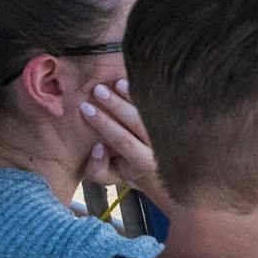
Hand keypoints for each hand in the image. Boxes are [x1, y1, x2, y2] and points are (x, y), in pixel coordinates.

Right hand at [80, 78, 162, 207]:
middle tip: (97, 91)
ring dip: (129, 95)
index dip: (103, 124)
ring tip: (112, 84)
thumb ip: (97, 169)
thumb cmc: (119, 165)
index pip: (124, 141)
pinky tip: (124, 82)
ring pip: (150, 110)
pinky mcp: (173, 118)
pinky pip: (159, 102)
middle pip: (138, 122)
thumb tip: (99, 147)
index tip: (85, 108)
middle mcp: (160, 147)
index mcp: (144, 163)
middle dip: (115, 105)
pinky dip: (143, 92)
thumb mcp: (105, 175)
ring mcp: (170, 131)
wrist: (147, 159)